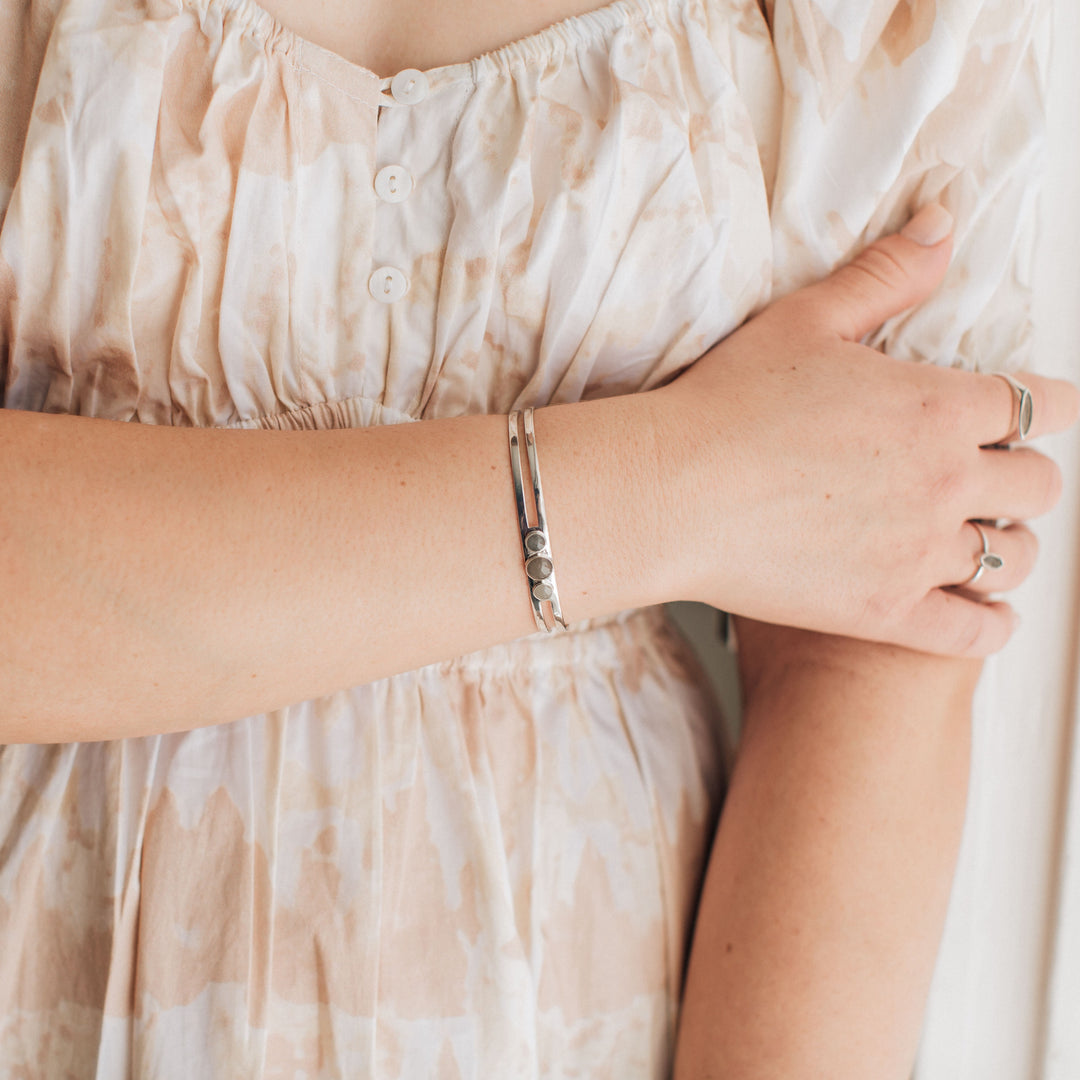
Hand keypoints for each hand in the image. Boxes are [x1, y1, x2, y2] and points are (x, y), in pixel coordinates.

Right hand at [657, 205, 1079, 656]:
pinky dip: (990, 621)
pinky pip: (975, 629)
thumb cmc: (726, 405)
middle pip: (1039, 485)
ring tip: (982, 540)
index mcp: (939, 406)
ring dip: (1008, 544)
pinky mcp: (885, 611)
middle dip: (1024, 476)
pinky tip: (978, 608)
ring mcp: (919, 553)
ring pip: (1014, 557)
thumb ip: (886, 274)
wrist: (670, 492)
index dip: (1048, 407)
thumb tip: (944, 221)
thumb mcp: (805, 321)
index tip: (1036, 413)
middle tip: (995, 477)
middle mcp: (946, 481)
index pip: (1041, 406)